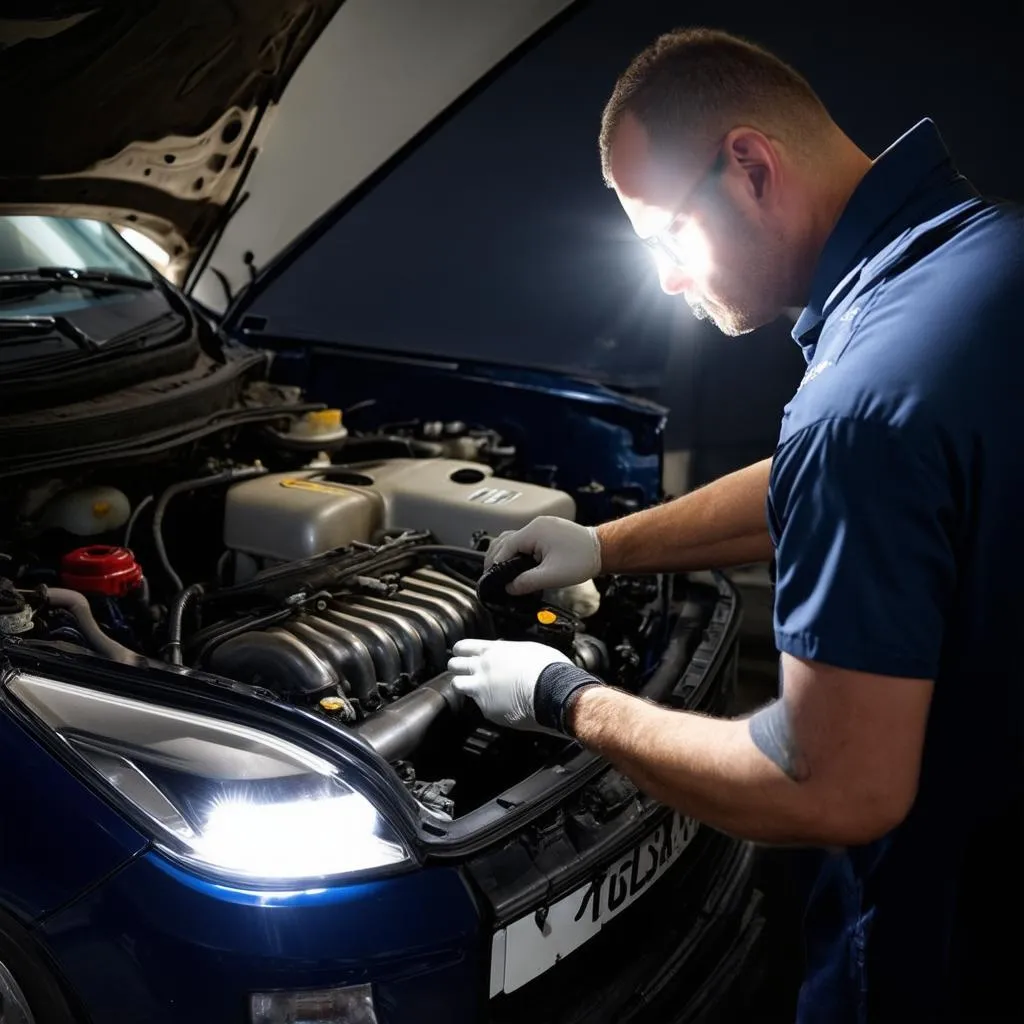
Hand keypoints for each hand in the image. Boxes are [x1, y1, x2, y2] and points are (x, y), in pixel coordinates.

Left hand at [448, 639, 570, 730]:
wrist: (553, 691)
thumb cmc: (547, 667)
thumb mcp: (529, 649)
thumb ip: (511, 653)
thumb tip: (510, 657)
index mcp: (493, 650)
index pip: (463, 647)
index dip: (461, 651)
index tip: (462, 655)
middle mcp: (482, 668)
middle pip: (454, 665)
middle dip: (458, 668)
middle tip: (466, 673)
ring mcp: (481, 689)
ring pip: (457, 685)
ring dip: (464, 687)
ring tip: (476, 690)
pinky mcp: (487, 709)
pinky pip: (480, 706)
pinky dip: (488, 706)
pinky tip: (500, 705)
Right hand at [484, 517, 601, 594]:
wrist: (603, 549)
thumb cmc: (582, 560)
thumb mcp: (552, 576)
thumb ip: (527, 582)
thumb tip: (509, 587)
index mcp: (534, 532)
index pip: (505, 547)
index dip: (496, 564)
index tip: (492, 579)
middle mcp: (536, 525)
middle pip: (505, 540)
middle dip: (497, 558)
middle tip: (493, 576)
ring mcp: (542, 526)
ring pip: (515, 539)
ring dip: (507, 554)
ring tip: (503, 571)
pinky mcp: (548, 531)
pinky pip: (526, 539)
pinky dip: (519, 551)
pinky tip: (519, 563)